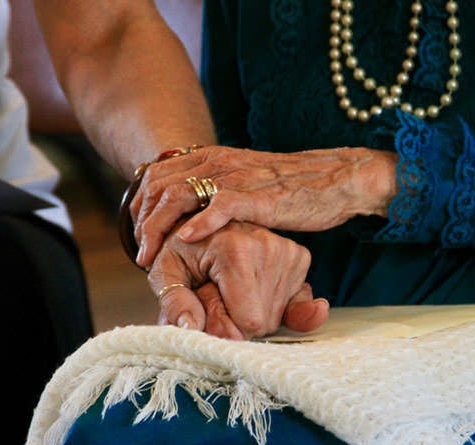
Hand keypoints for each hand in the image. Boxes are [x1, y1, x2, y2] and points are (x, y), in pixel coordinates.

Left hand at [132, 145, 397, 266]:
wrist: (337, 178)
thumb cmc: (293, 187)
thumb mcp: (246, 182)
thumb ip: (218, 190)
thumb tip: (193, 213)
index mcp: (212, 157)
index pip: (156, 175)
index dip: (139, 206)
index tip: (137, 235)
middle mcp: (218, 162)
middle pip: (158, 186)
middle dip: (141, 222)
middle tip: (140, 253)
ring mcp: (236, 177)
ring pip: (178, 195)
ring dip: (158, 228)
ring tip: (151, 256)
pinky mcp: (257, 195)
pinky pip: (219, 206)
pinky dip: (198, 223)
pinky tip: (185, 240)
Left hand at [148, 221, 328, 339]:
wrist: (202, 219)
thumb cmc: (181, 248)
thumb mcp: (165, 272)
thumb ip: (175, 302)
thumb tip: (191, 328)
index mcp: (236, 249)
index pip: (249, 321)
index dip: (226, 326)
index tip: (207, 304)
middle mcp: (268, 245)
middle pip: (264, 321)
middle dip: (238, 319)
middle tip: (217, 293)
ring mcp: (288, 250)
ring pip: (277, 315)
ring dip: (252, 310)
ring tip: (231, 286)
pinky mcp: (299, 256)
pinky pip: (292, 303)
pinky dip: (271, 302)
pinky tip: (252, 288)